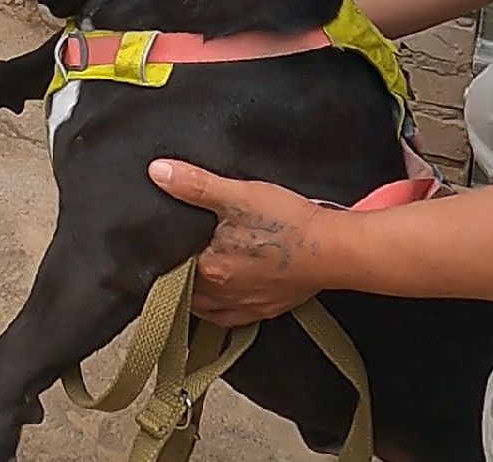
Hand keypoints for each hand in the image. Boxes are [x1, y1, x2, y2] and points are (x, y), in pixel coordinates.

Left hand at [148, 159, 333, 325]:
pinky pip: (231, 319)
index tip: (157, 242)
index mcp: (210, 269)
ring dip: (196, 294)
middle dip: (176, 275)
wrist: (335, 249)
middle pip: (185, 290)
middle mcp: (223, 295)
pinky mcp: (268, 309)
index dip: (162, 253)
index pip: (169, 266)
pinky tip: (220, 299)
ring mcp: (247, 305)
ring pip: (206, 308)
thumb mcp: (238, 194)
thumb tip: (158, 172)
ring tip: (189, 277)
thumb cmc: (289, 223)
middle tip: (170, 256)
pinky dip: (220, 310)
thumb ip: (195, 185)